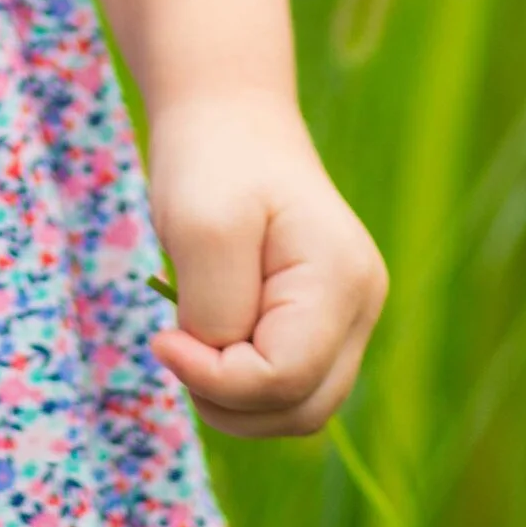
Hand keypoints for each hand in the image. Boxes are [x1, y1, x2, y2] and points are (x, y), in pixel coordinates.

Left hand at [146, 89, 385, 439]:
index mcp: (340, 279)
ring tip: (192, 338)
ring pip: (299, 409)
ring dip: (234, 398)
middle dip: (227, 398)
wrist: (228, 117)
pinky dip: (243, 383)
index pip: (285, 378)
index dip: (216, 378)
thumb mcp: (200, 227)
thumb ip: (217, 311)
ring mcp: (349, 317)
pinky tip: (211, 337)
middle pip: (301, 409)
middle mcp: (361, 306)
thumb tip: (222, 369)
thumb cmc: (212, 161)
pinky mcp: (325, 324)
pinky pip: (290, 387)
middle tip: (176, 341)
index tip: (163, 336)